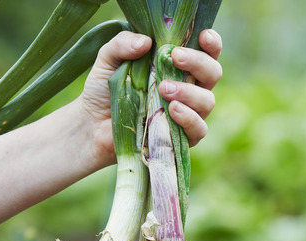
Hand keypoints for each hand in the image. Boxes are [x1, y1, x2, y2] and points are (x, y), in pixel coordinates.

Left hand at [78, 29, 222, 167]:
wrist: (92, 124)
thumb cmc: (105, 89)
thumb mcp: (108, 59)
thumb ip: (123, 44)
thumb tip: (146, 41)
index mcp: (178, 67)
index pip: (206, 53)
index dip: (211, 44)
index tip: (203, 37)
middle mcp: (189, 88)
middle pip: (213, 73)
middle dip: (199, 63)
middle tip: (176, 58)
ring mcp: (188, 113)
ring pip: (208, 100)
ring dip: (190, 92)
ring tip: (164, 89)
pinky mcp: (182, 138)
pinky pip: (199, 128)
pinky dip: (189, 118)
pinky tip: (172, 110)